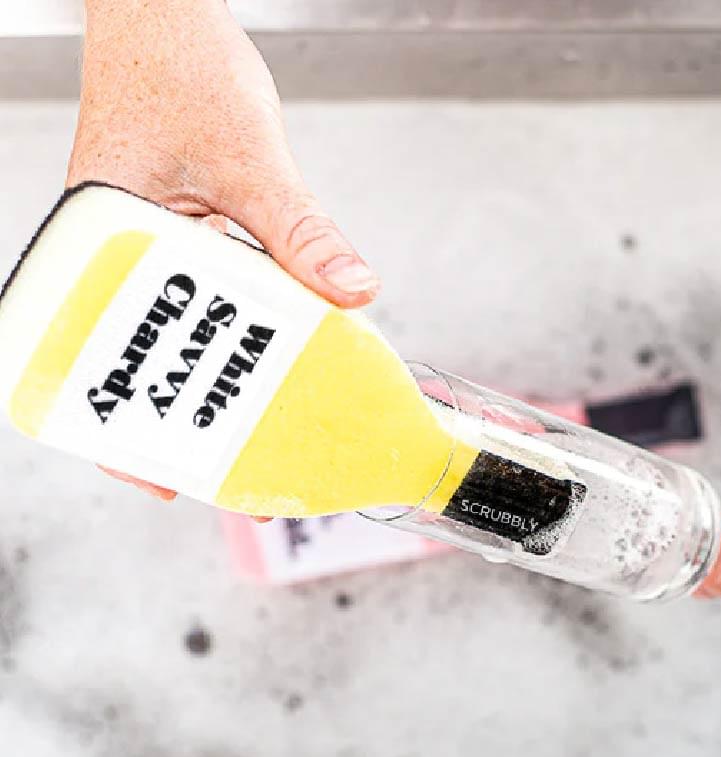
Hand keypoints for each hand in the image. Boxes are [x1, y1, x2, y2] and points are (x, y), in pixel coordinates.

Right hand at [71, 0, 379, 504]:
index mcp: (101, 237)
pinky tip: (279, 351)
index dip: (129, 423)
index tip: (167, 476)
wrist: (168, 16)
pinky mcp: (181, 238)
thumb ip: (299, 226)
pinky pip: (211, 296)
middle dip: (187, 414)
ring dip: (220, 372)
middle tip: (241, 461)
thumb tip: (353, 291)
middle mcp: (116, 253)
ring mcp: (148, 248)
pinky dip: (244, 325)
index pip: (99, 353)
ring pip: (182, 332)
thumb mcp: (248, 155)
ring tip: (265, 423)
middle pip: (145, 357)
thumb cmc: (176, 64)